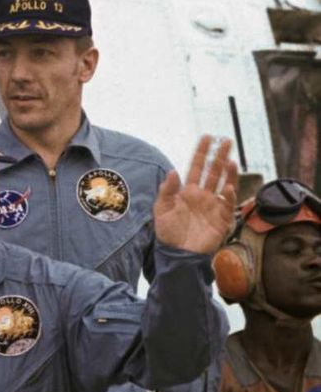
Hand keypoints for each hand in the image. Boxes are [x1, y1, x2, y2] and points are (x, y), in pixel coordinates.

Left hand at [154, 136, 237, 253]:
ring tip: (231, 160)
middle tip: (226, 140)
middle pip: (214, 172)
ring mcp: (213, 207)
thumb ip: (167, 190)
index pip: (196, 167)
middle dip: (220, 156)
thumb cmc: (168, 232)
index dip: (202, 153)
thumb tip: (173, 171)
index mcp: (188, 191)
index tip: (207, 137)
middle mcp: (203, 196)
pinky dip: (228, 197)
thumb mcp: (161, 209)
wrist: (177, 254)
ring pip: (224, 185)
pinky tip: (227, 188)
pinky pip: (227, 206)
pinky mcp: (221, 220)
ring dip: (229, 173)